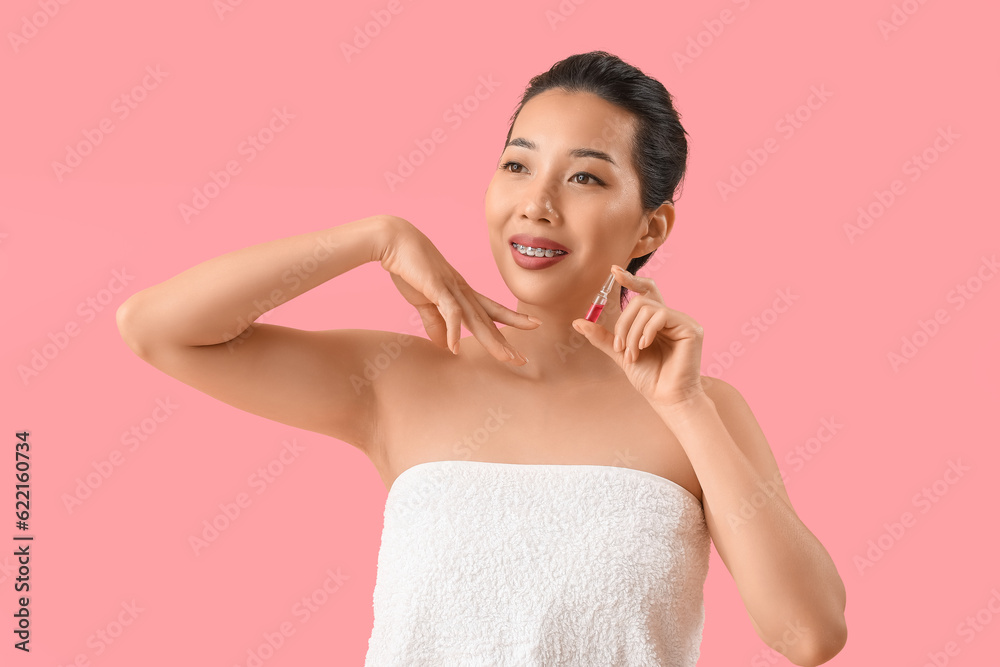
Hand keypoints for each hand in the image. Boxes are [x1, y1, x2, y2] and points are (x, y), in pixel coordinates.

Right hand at [378, 217, 537, 363]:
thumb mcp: (423, 300)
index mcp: (462, 292)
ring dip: (491, 340)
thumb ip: (435, 323)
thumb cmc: (409, 267)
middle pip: (489, 319)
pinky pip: (449, 312)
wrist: (394, 241)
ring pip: (476, 319)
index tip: (533, 325)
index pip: (492, 310)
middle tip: (523, 359)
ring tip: (506, 357)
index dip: (512, 319)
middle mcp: (462, 290)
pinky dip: (453, 331)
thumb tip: (445, 345)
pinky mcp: (436, 288)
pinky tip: (454, 348)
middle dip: (506, 340)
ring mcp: (451, 289)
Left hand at [571, 264, 704, 407]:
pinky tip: (644, 347)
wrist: (666, 398)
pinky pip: (662, 315)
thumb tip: (577, 321)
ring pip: (647, 308)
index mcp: (656, 321)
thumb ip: (603, 337)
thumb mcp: (620, 353)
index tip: (613, 271)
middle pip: (640, 300)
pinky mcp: (691, 328)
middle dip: (623, 323)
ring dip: (632, 333)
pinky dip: (646, 331)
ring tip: (631, 354)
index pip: (645, 291)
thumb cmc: (649, 378)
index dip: (631, 279)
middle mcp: (670, 318)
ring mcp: (682, 321)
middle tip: (619, 347)